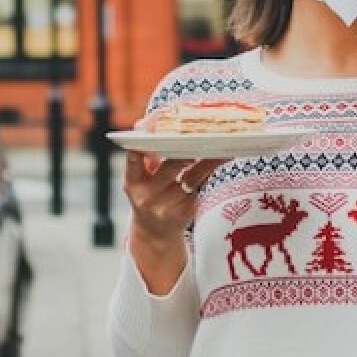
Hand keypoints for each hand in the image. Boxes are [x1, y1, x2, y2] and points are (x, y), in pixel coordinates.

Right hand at [123, 114, 226, 244]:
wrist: (154, 232)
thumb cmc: (150, 195)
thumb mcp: (141, 178)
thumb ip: (147, 156)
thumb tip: (154, 124)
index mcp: (133, 183)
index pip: (133, 162)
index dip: (140, 148)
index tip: (151, 134)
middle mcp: (147, 196)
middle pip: (170, 168)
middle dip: (185, 153)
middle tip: (200, 138)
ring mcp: (166, 207)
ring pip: (191, 179)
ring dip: (208, 162)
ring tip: (222, 148)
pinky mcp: (185, 214)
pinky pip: (201, 189)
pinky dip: (211, 174)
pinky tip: (223, 161)